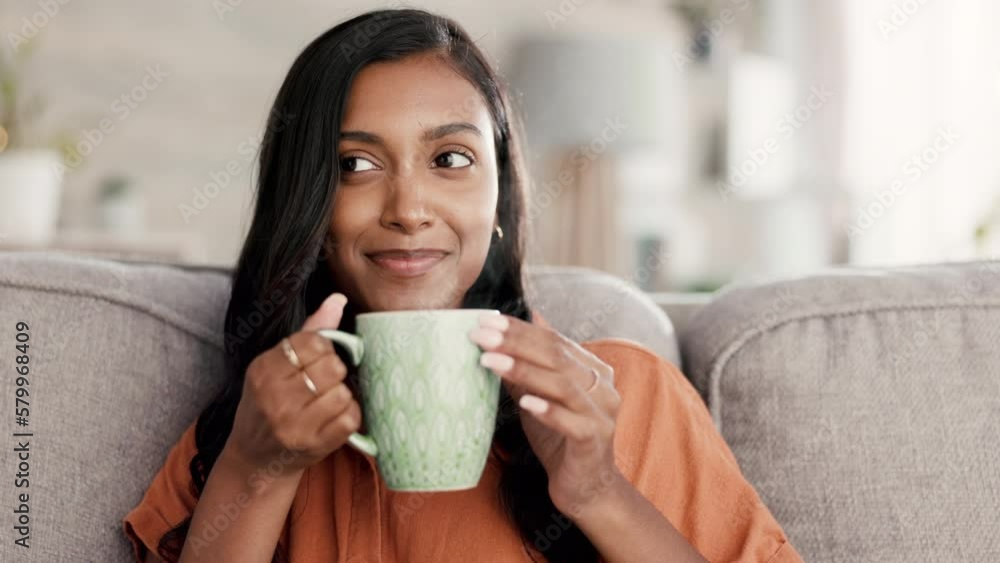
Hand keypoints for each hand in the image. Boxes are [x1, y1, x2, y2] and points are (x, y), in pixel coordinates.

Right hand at [224, 293, 361, 473]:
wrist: (256, 459)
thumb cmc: (268, 404)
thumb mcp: (275, 366)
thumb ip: (308, 332)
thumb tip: (337, 299)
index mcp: (263, 370)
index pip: (314, 342)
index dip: (324, 348)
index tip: (316, 360)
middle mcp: (275, 398)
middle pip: (332, 366)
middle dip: (334, 371)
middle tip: (321, 383)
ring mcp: (294, 425)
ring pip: (343, 392)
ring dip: (341, 394)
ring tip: (325, 401)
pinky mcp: (314, 445)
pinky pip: (350, 417)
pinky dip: (348, 415)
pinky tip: (332, 417)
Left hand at [469, 314, 622, 515]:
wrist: (584, 487)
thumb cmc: (560, 438)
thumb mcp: (539, 396)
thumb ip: (528, 365)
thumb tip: (506, 329)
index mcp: (593, 370)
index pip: (554, 340)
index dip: (519, 329)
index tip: (484, 320)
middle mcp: (602, 386)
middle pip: (557, 356)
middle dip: (515, 343)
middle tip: (480, 334)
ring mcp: (602, 413)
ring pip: (562, 384)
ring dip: (524, 370)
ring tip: (489, 361)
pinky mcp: (595, 440)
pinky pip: (572, 422)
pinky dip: (548, 410)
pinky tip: (524, 402)